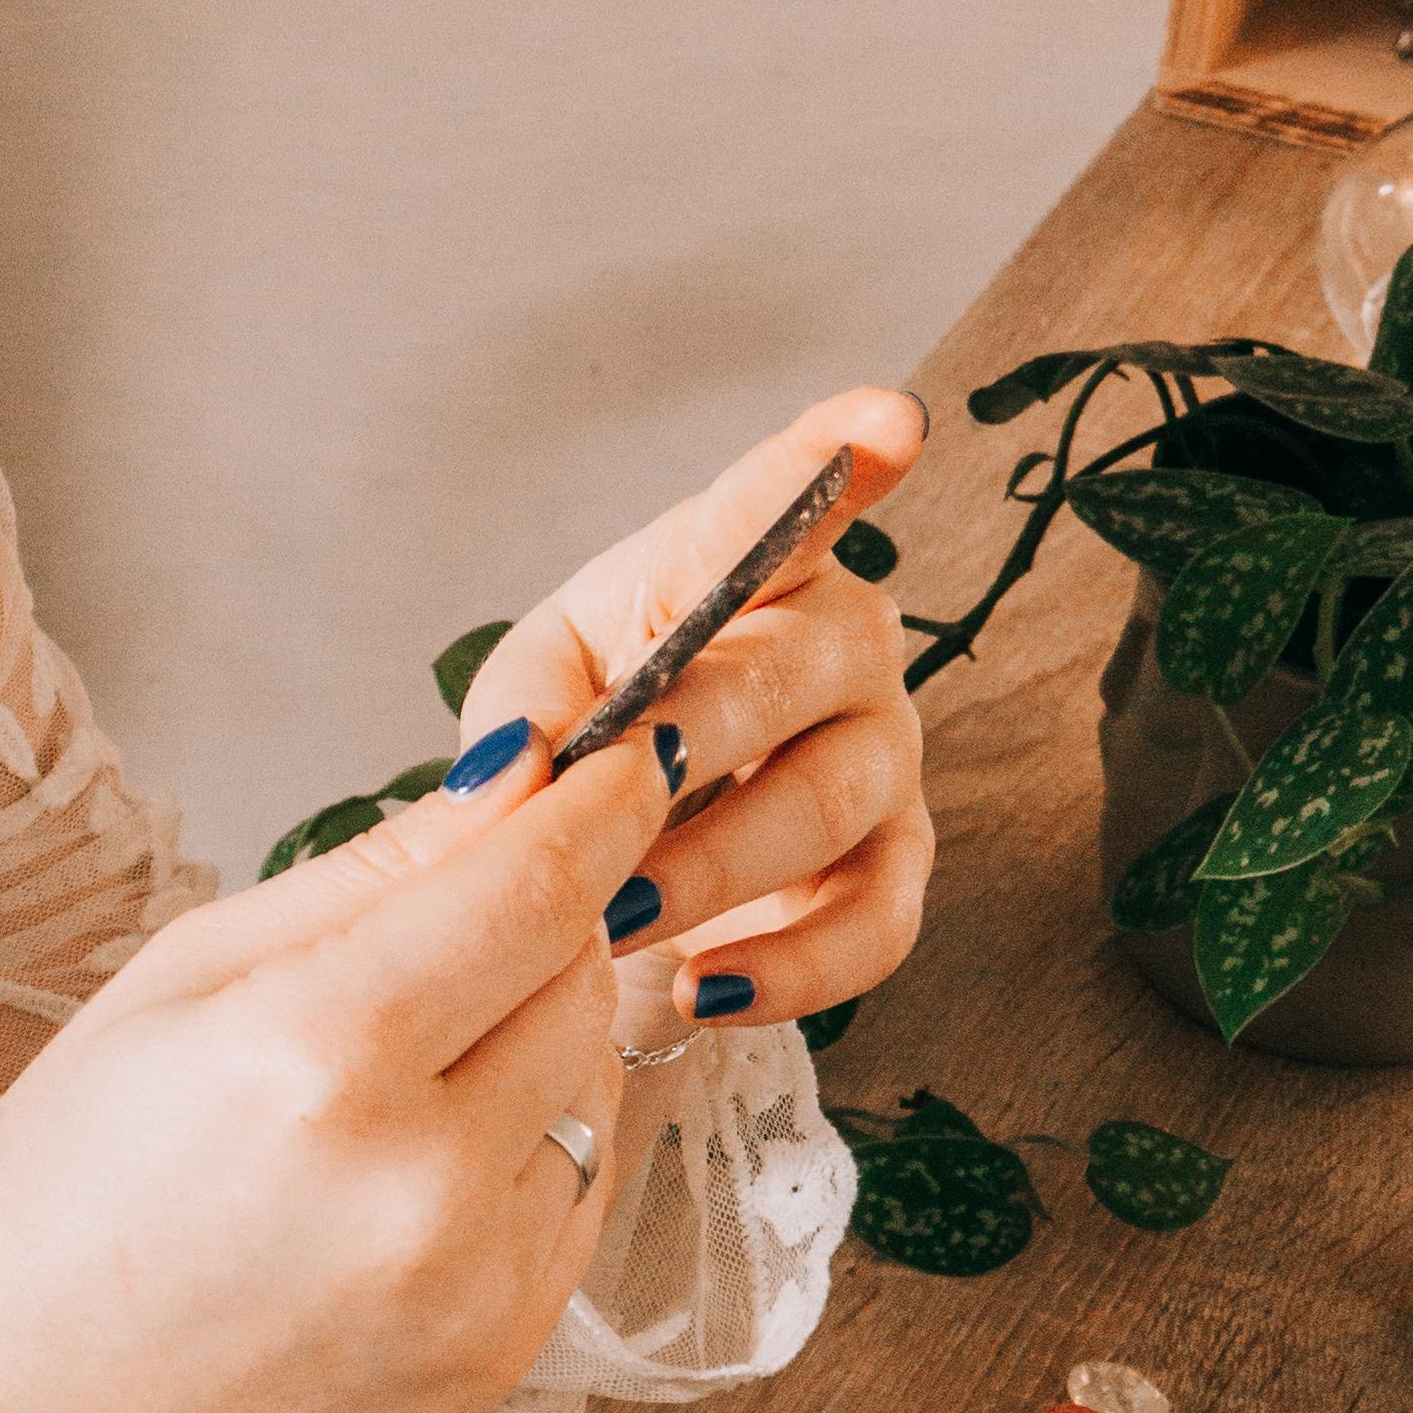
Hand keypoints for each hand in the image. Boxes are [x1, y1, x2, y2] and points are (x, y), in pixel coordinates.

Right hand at [0, 721, 672, 1412]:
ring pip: (597, 1079)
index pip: (531, 889)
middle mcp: (417, 1174)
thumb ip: (353, 884)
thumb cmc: (63, 1201)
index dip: (597, 807)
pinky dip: (528, 1147)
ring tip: (403, 1072)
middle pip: (582, 974)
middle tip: (459, 928)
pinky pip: (579, 1186)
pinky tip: (410, 1169)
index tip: (631, 759)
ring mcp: (475, 1277)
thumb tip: (506, 788)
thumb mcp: (165, 991)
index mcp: (312, 1057)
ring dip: (537, 1038)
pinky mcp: (506, 1349)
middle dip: (547, 924)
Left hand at [449, 387, 932, 1036]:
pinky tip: (709, 991)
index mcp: (743, 568)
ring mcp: (882, 750)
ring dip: (712, 874)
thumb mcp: (537, 694)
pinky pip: (877, 921)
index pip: (785, 504)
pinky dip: (789, 971)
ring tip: (614, 925)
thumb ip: (524, 712)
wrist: (635, 849)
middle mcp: (837, 642)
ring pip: (828, 804)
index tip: (888, 421)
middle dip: (685, 760)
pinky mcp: (899, 860)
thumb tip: (513, 770)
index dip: (837, 459)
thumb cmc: (597, 732)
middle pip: (787, 680)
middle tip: (594, 833)